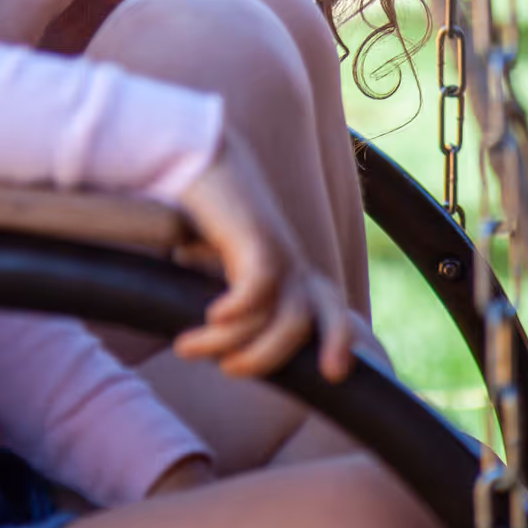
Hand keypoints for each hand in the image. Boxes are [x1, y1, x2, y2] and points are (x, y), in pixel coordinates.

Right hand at [174, 136, 354, 383]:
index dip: (339, 339)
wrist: (193, 153)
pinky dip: (236, 314)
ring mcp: (278, 249)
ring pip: (286, 320)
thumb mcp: (220, 258)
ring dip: (234, 344)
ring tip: (188, 346)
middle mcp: (291, 261)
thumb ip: (231, 289)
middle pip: (315, 319)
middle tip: (243, 370)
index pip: (330, 307)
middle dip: (291, 352)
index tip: (334, 374)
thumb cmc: (200, 209)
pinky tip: (209, 316)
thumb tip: (214, 328)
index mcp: (288, 267)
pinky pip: (260, 290)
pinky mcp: (256, 237)